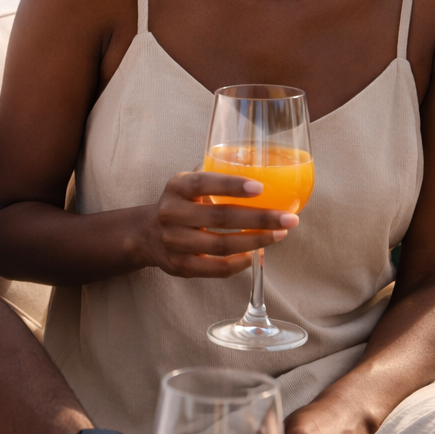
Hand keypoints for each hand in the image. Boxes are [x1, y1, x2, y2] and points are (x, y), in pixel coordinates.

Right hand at [133, 171, 297, 278]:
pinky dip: (240, 263)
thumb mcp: (188, 183)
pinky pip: (216, 268)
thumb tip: (262, 166)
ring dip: (255, 241)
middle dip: (259, 219)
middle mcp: (172, 214)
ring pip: (221, 245)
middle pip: (219, 217)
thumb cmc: (181, 204)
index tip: (260, 187)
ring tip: (279, 235)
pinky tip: (256, 255)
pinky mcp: (180, 266)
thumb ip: (215, 174)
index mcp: (176, 187)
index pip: (202, 183)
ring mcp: (174, 242)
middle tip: (288, 218)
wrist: (146, 235)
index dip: (231, 185)